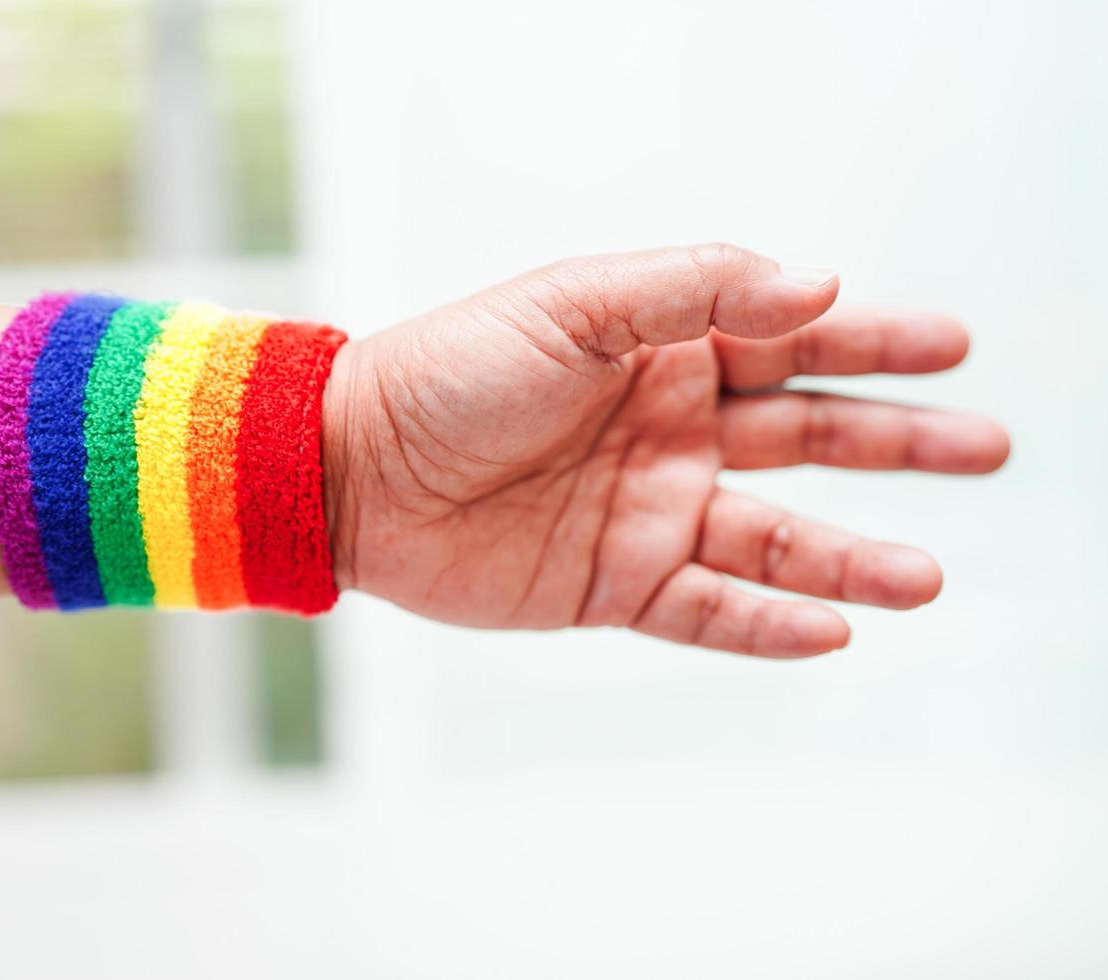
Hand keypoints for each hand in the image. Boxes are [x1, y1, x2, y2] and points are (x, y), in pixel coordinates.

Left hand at [321, 244, 1009, 656]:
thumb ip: (694, 289)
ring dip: (851, 559)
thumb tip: (819, 285)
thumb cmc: (449, 371)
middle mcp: (669, 431)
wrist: (350, 468)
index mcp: (662, 350)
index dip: (872, 343)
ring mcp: (646, 512)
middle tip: (986, 447)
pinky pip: (706, 612)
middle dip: (898, 442)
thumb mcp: (573, 304)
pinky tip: (833, 630)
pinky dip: (767, 625)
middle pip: (808, 438)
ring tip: (927, 576)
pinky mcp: (611, 585)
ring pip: (772, 539)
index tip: (952, 344)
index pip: (790, 343)